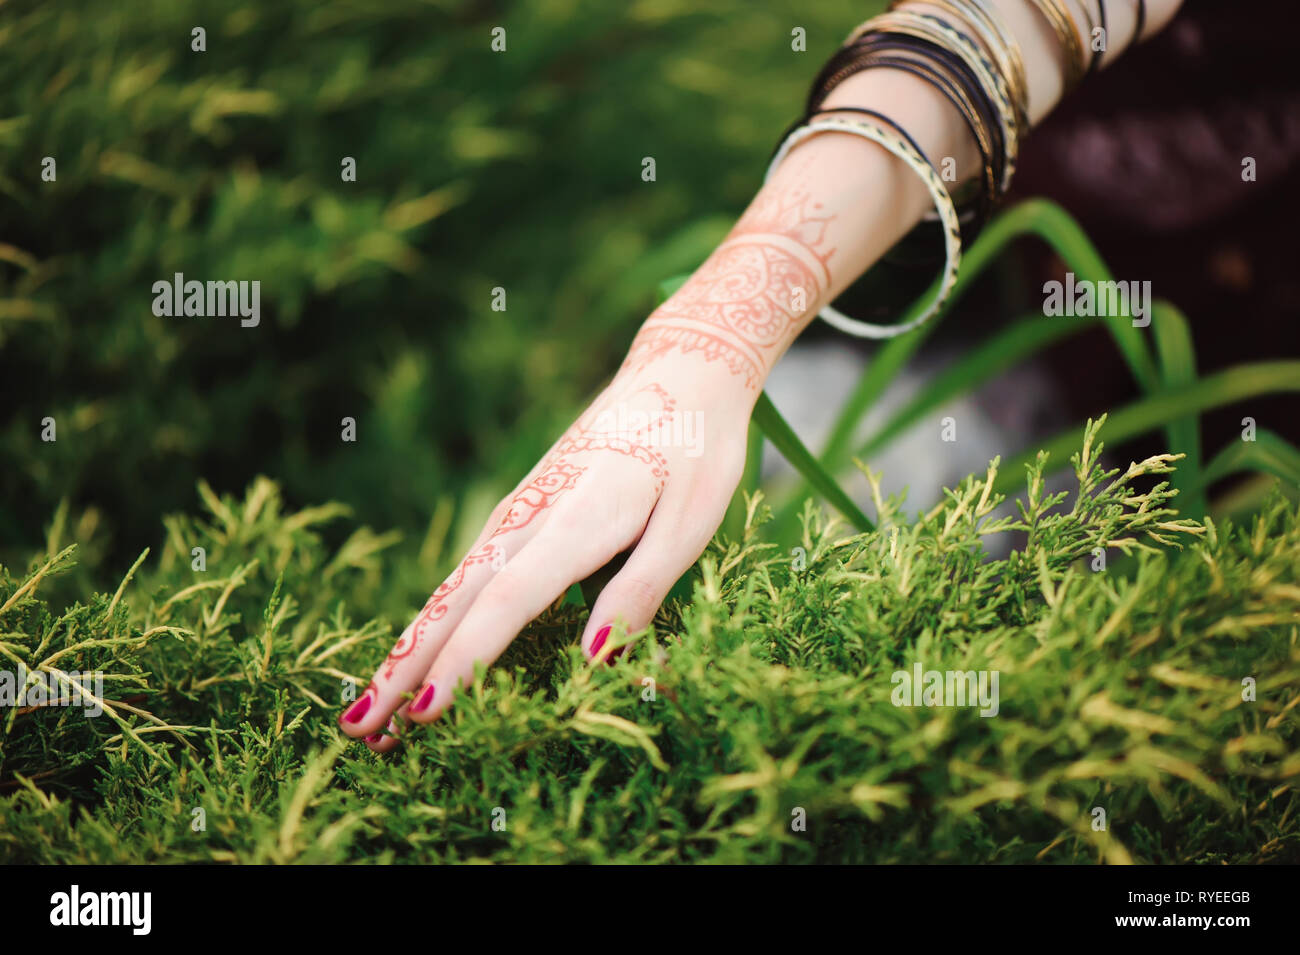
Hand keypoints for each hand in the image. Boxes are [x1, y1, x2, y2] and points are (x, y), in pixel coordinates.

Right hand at [338, 357, 752, 749]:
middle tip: (355, 729)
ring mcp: (520, 509)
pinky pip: (469, 573)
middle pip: (455, 600)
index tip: (423, 716)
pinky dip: (439, 619)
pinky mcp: (523, 508)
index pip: (506, 602)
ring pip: (453, 588)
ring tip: (374, 710)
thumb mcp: (690, 526)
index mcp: (577, 519)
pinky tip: (424, 651)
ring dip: (410, 649)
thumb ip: (639, 593)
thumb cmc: (696, 453)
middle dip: (404, 667)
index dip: (464, 662)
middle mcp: (531, 515)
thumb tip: (592, 662)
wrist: (681, 371)